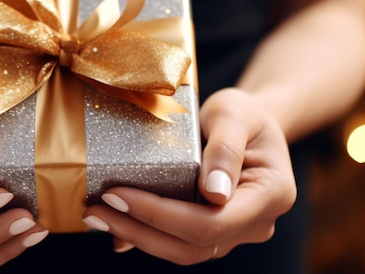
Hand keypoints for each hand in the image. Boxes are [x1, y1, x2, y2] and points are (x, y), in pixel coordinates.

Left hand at [82, 87, 296, 264]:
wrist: (252, 124)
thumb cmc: (245, 113)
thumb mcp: (235, 113)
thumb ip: (226, 148)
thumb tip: (213, 194)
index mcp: (270, 195)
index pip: (212, 222)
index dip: (161, 214)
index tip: (118, 193)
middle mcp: (256, 223)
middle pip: (194, 245)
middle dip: (139, 230)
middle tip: (94, 210)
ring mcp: (236, 232)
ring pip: (184, 251)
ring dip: (137, 236)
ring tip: (97, 216)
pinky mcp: (214, 231)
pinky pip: (179, 243)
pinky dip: (145, 235)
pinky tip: (114, 226)